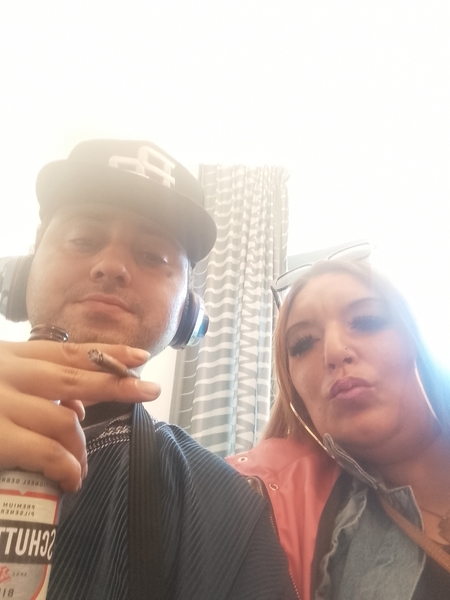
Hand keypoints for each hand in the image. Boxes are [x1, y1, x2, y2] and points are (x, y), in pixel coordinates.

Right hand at [0, 340, 159, 491]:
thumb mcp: (1, 388)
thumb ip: (37, 391)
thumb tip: (79, 409)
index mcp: (11, 357)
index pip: (68, 352)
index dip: (108, 354)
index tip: (141, 356)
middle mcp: (8, 374)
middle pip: (74, 379)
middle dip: (117, 386)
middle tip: (152, 391)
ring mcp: (1, 405)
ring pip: (65, 421)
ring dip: (81, 448)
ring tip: (81, 469)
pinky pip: (47, 452)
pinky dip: (66, 467)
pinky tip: (70, 480)